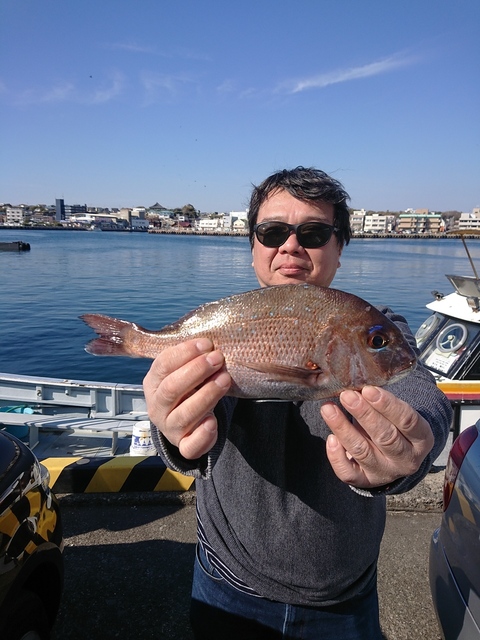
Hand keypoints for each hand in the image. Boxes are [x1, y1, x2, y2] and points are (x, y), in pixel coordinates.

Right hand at [143, 338, 230, 459]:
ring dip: (207, 395)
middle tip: (218, 358)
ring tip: (225, 379)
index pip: (163, 365)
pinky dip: (202, 435)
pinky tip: (212, 421)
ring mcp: (169, 428)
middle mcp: (157, 406)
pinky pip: (190, 445)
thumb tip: (210, 340)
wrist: (184, 422)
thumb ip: (190, 358)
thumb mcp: (183, 370)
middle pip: (172, 388)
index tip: (207, 344)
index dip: (185, 353)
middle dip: (196, 371)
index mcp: (153, 383)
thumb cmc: (187, 387)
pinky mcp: (184, 445)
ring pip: (184, 415)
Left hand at [320, 386, 434, 488]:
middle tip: (347, 395)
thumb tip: (355, 384)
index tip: (368, 389)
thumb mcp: (396, 414)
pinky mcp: (365, 481)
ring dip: (343, 428)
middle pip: (385, 437)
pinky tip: (331, 438)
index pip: (407, 421)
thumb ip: (380, 402)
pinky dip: (337, 456)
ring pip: (363, 452)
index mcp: (421, 439)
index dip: (387, 405)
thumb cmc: (393, 425)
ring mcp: (385, 473)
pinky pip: (349, 473)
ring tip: (328, 409)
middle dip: (364, 414)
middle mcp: (406, 459)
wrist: (393, 457)